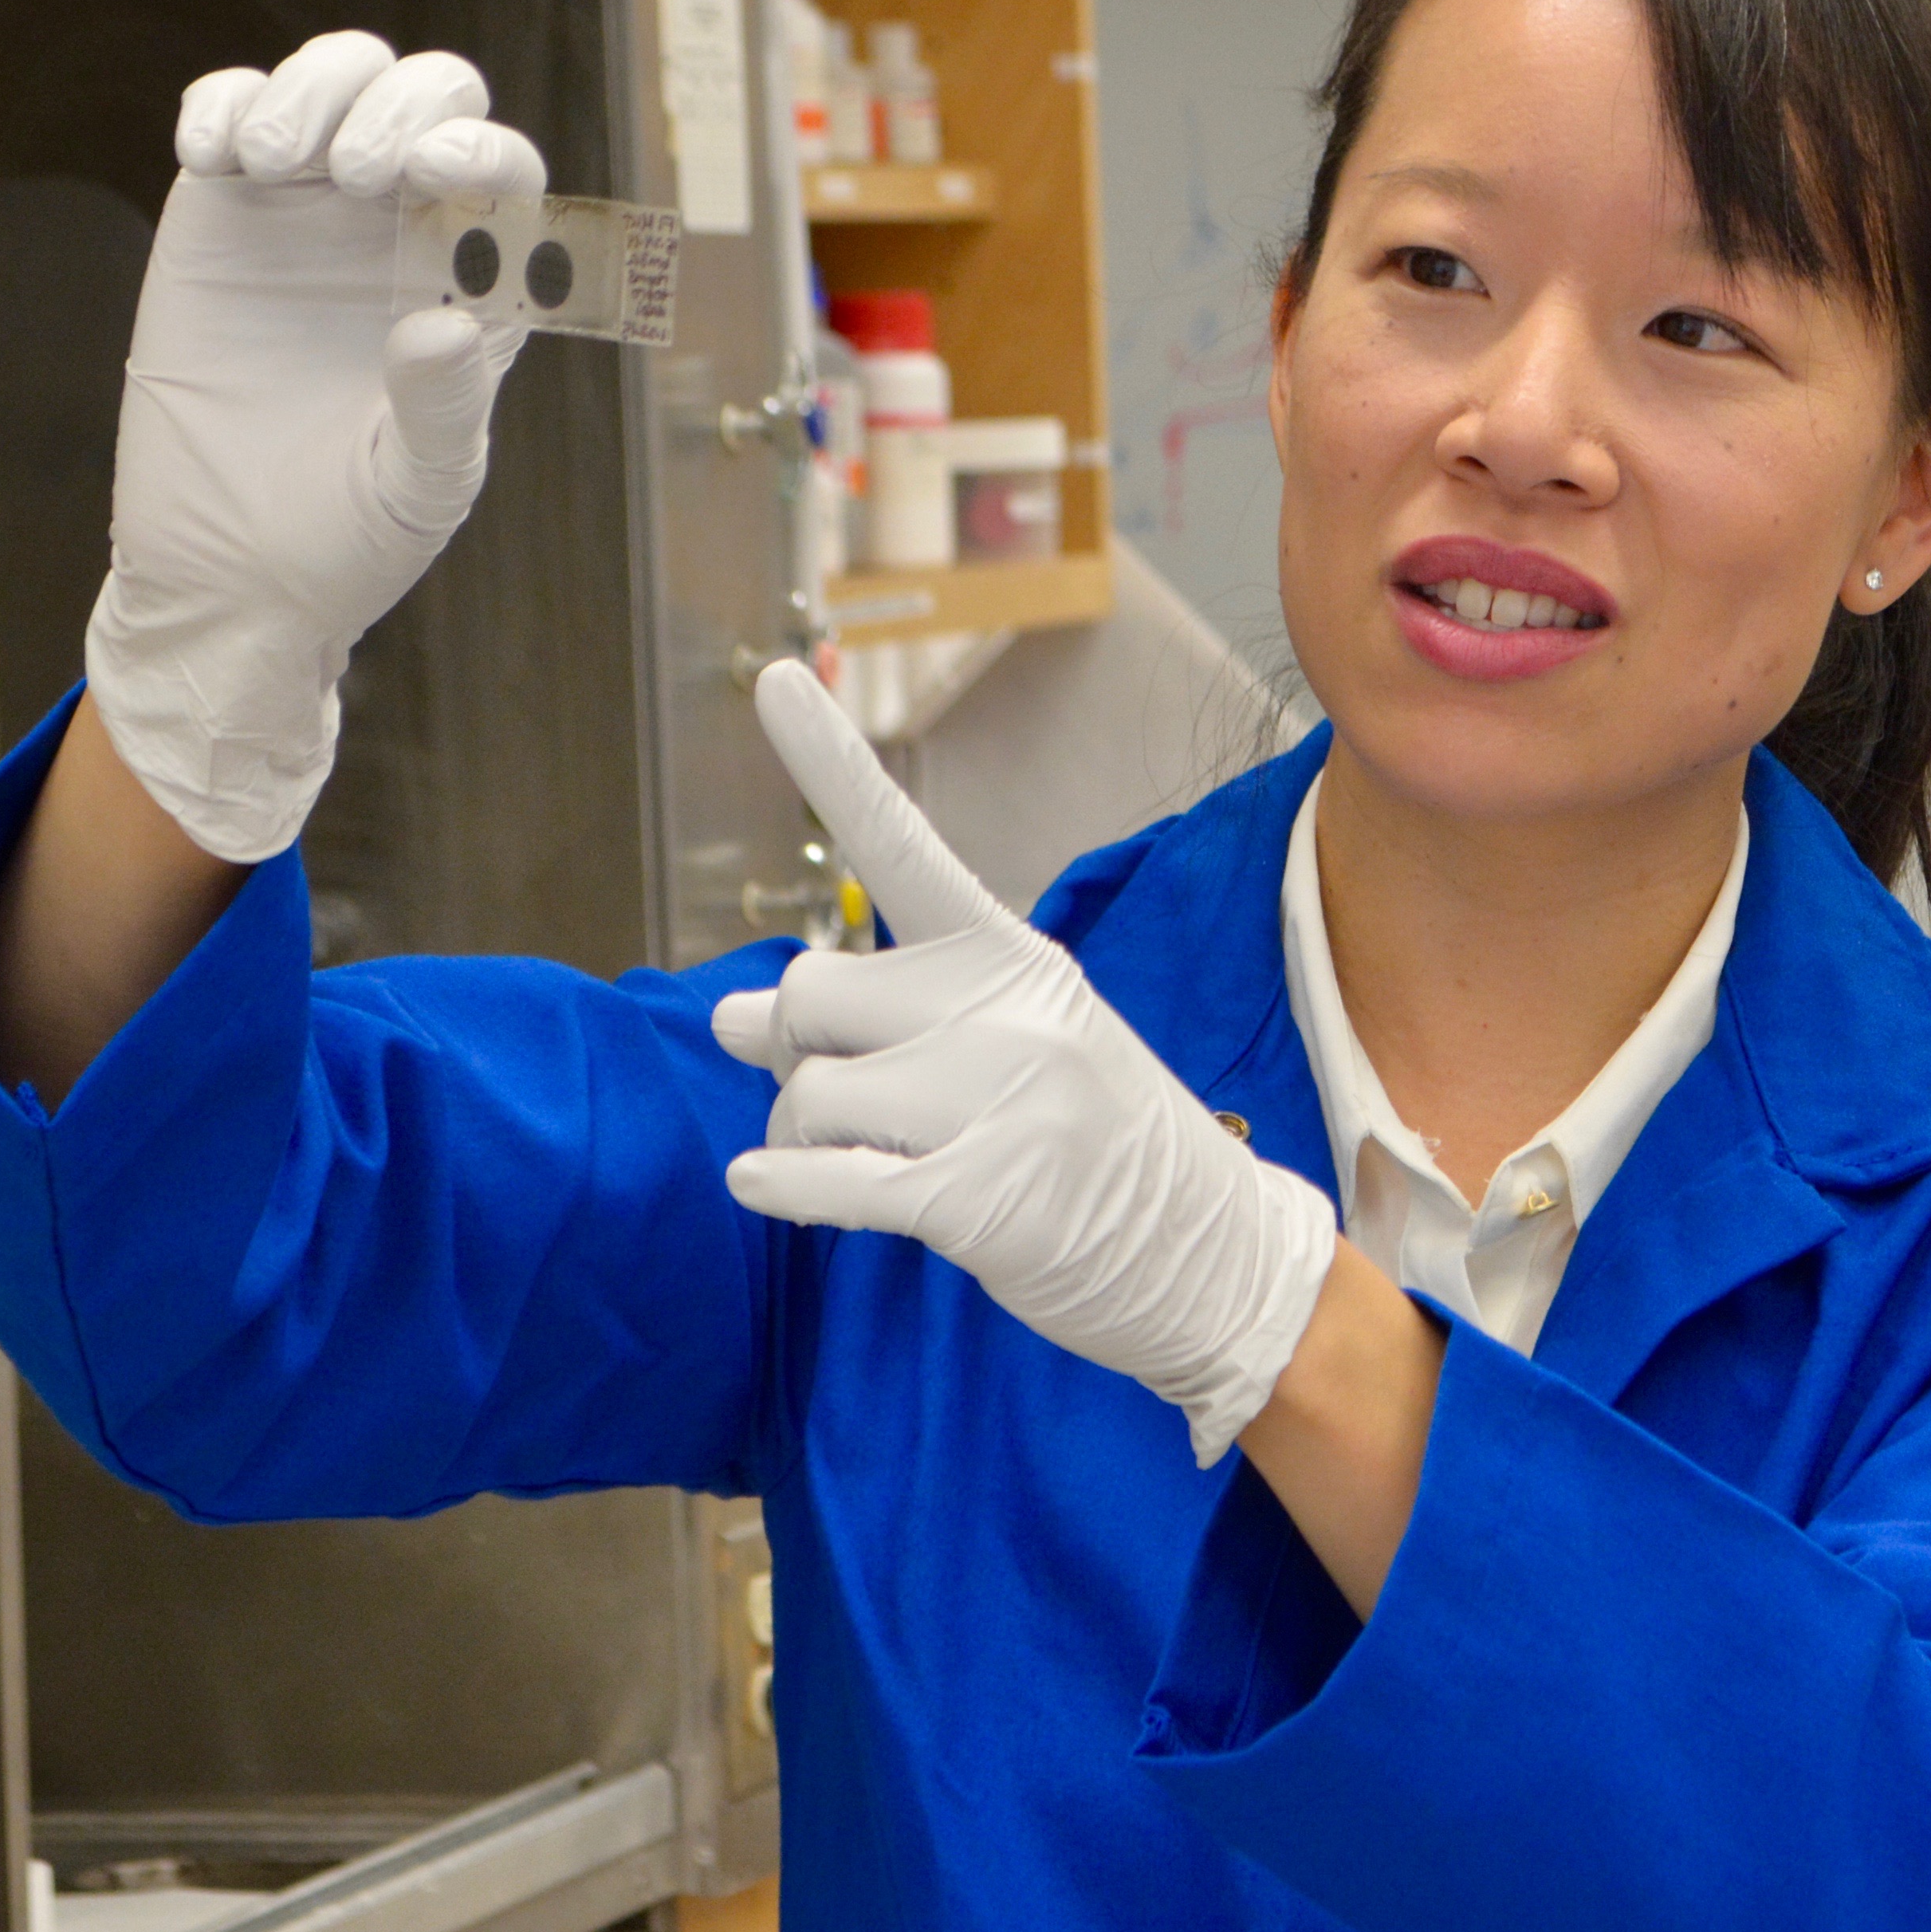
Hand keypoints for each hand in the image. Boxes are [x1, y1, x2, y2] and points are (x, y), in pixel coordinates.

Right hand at [81, 30, 547, 864]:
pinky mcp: (221, 218)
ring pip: (334, 81)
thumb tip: (441, 325)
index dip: (483, 147)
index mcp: (476, 284)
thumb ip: (443, 410)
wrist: (228, 573)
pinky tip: (215, 160)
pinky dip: (224, 105)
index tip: (436, 174)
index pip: (505, 172)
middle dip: (400, 101)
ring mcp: (309, 216)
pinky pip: (232, 113)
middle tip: (351, 174)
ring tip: (269, 160)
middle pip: (431, 96)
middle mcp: (402, 231)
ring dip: (312, 89)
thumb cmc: (349, 541)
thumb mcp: (416, 487)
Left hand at [713, 662, 1341, 1461]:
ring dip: (802, 1138)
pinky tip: (762, 1187)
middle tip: (841, 1093)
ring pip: (805, 1094)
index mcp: (1010, 957)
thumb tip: (720, 1017)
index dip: (828, 760)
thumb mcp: (996, 1053)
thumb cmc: (1084, 1145)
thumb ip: (868, 1023)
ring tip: (873, 1159)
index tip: (775, 673)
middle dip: (794, 1053)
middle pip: (808, 998)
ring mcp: (1002, 1100)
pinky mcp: (984, 1194)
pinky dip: (785, 1187)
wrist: (1210, 1257)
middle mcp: (1007, 1011)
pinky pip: (831, 1178)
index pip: (902, 845)